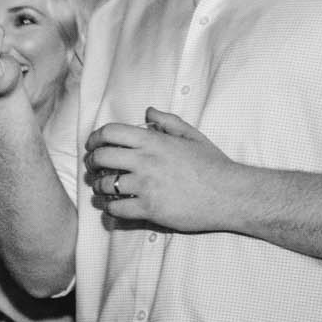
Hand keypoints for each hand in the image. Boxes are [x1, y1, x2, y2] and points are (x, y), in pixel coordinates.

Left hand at [85, 108, 249, 232]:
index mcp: (154, 141)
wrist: (230, 194)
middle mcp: (146, 161)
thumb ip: (168, 122)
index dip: (95, 138)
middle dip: (91, 162)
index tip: (93, 145)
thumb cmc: (213, 165)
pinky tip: (114, 206)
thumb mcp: (192, 136)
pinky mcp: (148, 209)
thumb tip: (148, 112)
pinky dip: (109, 208)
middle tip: (93, 168)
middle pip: (101, 157)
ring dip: (98, 187)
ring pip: (104, 185)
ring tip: (102, 188)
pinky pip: (115, 209)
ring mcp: (145, 186)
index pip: (110, 132)